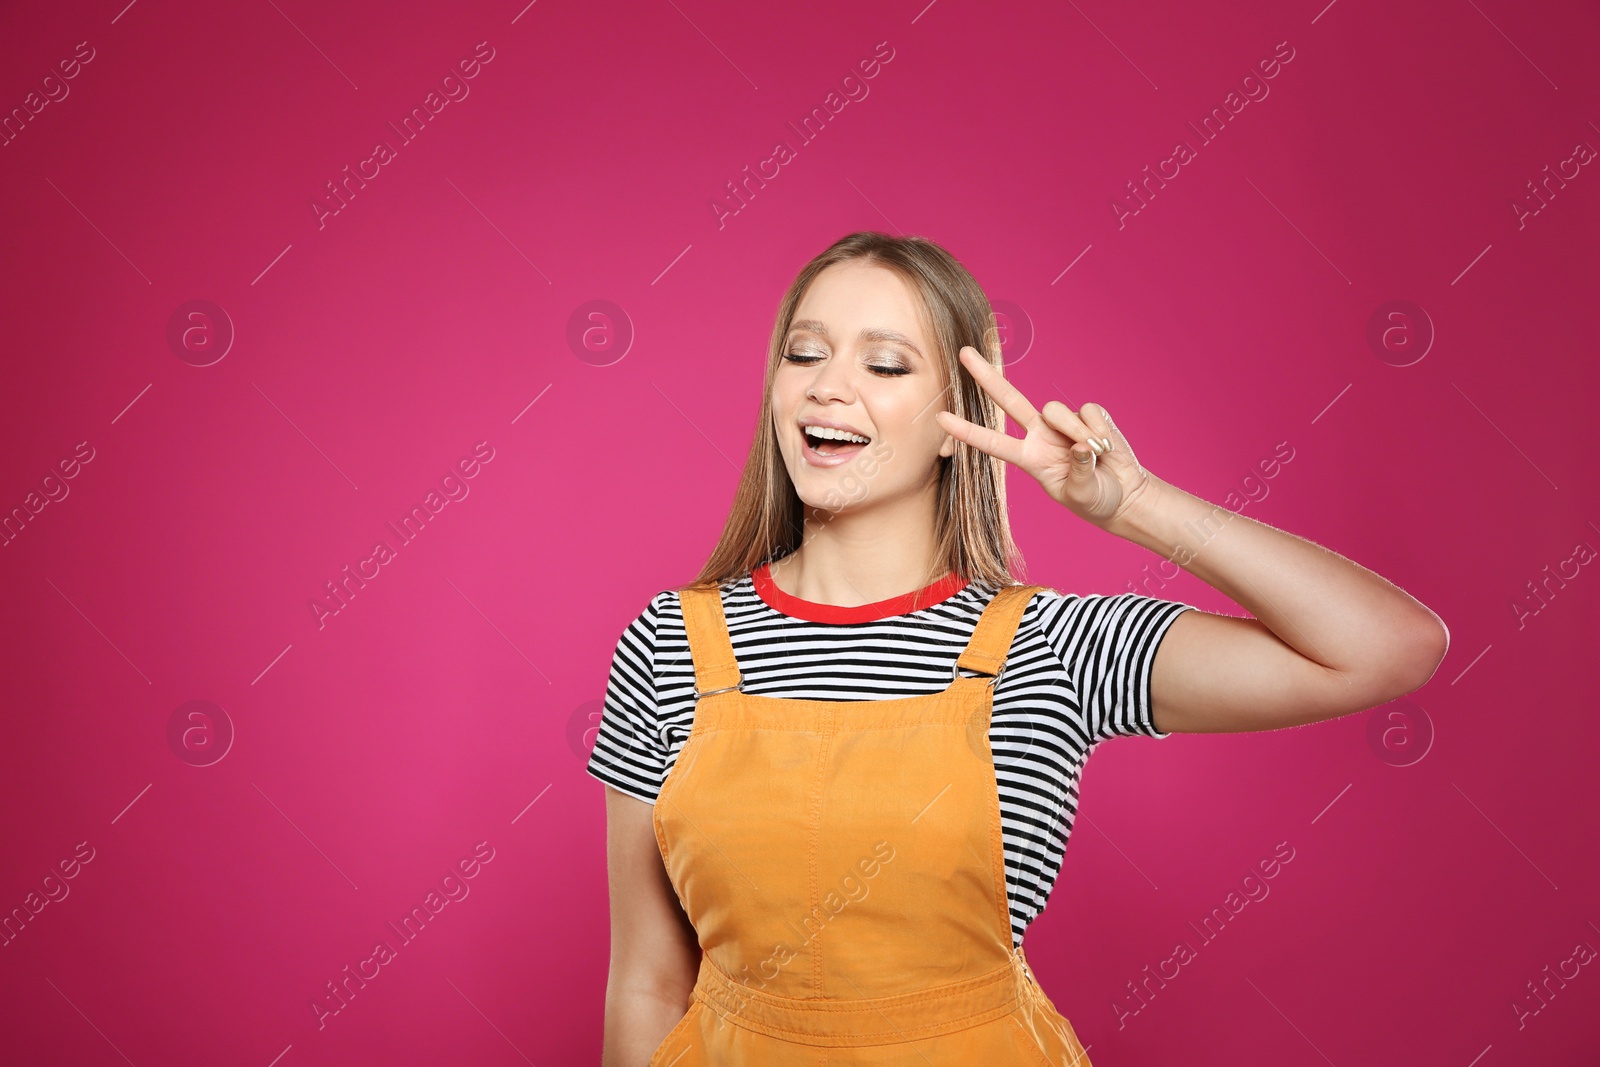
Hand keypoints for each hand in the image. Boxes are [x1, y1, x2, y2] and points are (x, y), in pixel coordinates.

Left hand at [933, 346, 1156, 529]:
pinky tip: (1107, 446)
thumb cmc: (1095, 500)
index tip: (940, 418)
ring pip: (1056, 409)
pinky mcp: (1088, 414)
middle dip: (986, 375)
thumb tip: (1081, 446)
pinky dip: (1100, 430)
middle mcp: (1040, 435)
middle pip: (1008, 399)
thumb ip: (1079, 473)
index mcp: (1029, 458)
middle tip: (963, 352)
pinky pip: (1089, 412)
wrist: (1124, 494)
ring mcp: (1062, 423)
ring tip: (1096, 455)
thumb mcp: (1081, 495)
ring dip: (1078, 433)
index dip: (966, 431)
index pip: (992, 442)